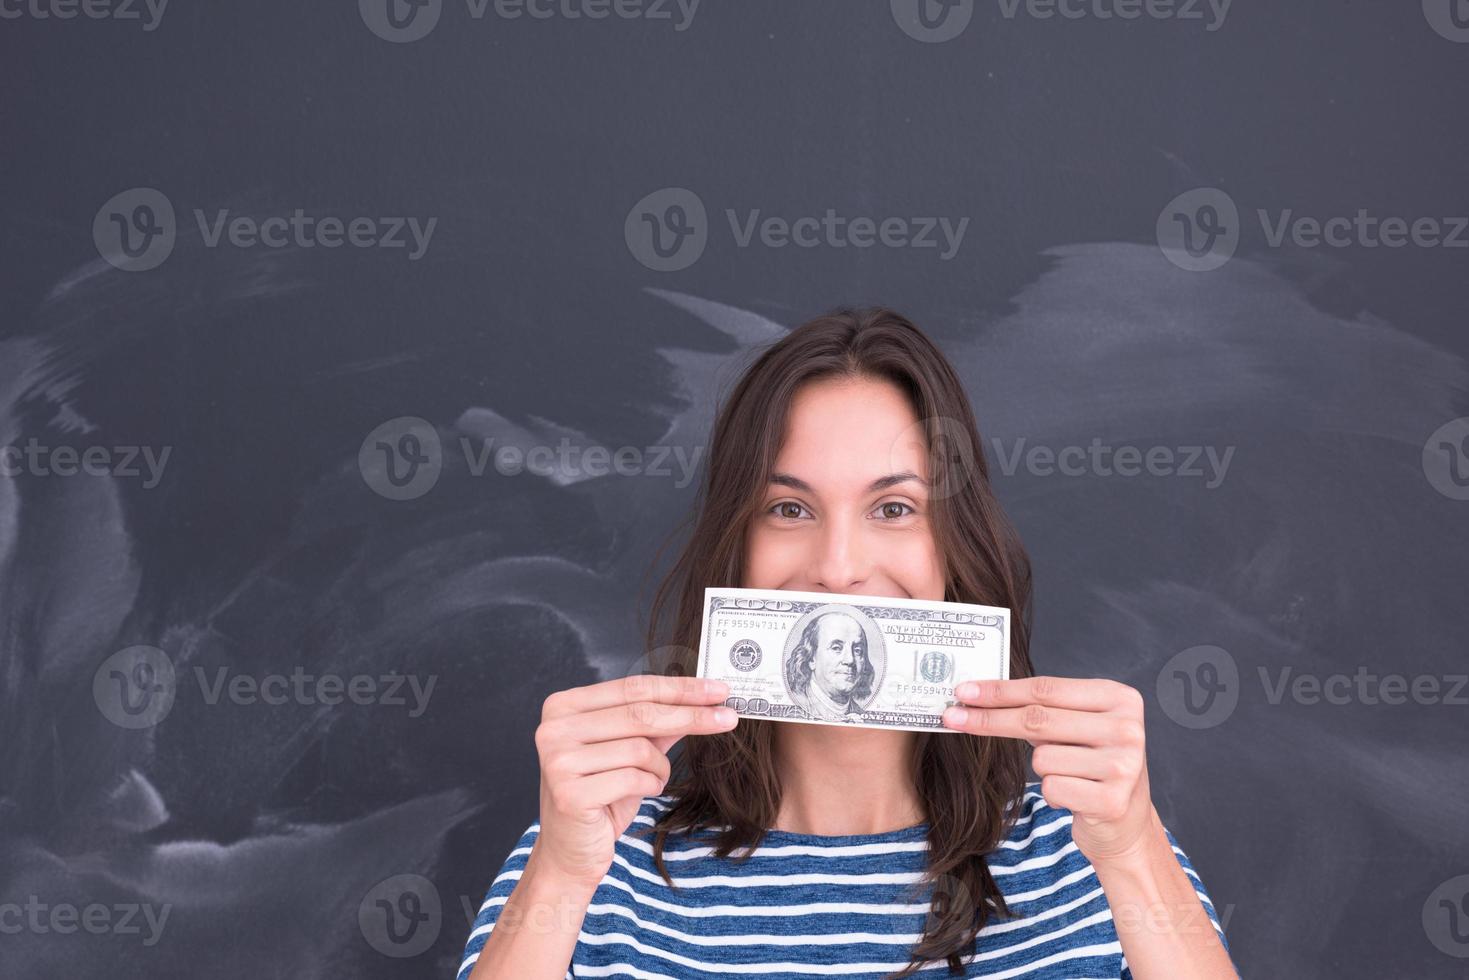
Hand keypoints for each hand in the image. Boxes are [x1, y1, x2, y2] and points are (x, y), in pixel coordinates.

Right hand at [532, 673, 737, 885]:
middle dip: (691, 715)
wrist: (569, 853)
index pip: (633, 687)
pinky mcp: (569, 793)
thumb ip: (658, 724)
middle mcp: (554, 728)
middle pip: (640, 713)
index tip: (718, 689)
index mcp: (564, 707)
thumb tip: (704, 698)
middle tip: (728, 717)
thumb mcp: (631, 752)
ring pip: (640, 748)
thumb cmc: (601, 797)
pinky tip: (643, 792)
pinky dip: (650, 785)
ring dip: (660, 767)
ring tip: (654, 779)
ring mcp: (558, 761)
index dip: (679, 688)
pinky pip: (633, 778)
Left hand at [941, 675, 1159, 865]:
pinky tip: (1077, 798)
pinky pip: (1052, 788)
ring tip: (1071, 776)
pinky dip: (1054, 795)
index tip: (964, 692)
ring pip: (1042, 758)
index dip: (1000, 691)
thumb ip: (1043, 709)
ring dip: (1044, 769)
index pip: (1046, 689)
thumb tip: (977, 696)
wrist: (1126, 825)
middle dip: (989, 719)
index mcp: (1120, 698)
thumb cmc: (1091, 766)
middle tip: (952, 717)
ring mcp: (1124, 765)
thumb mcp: (1077, 728)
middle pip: (1037, 719)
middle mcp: (1127, 728)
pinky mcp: (1112, 800)